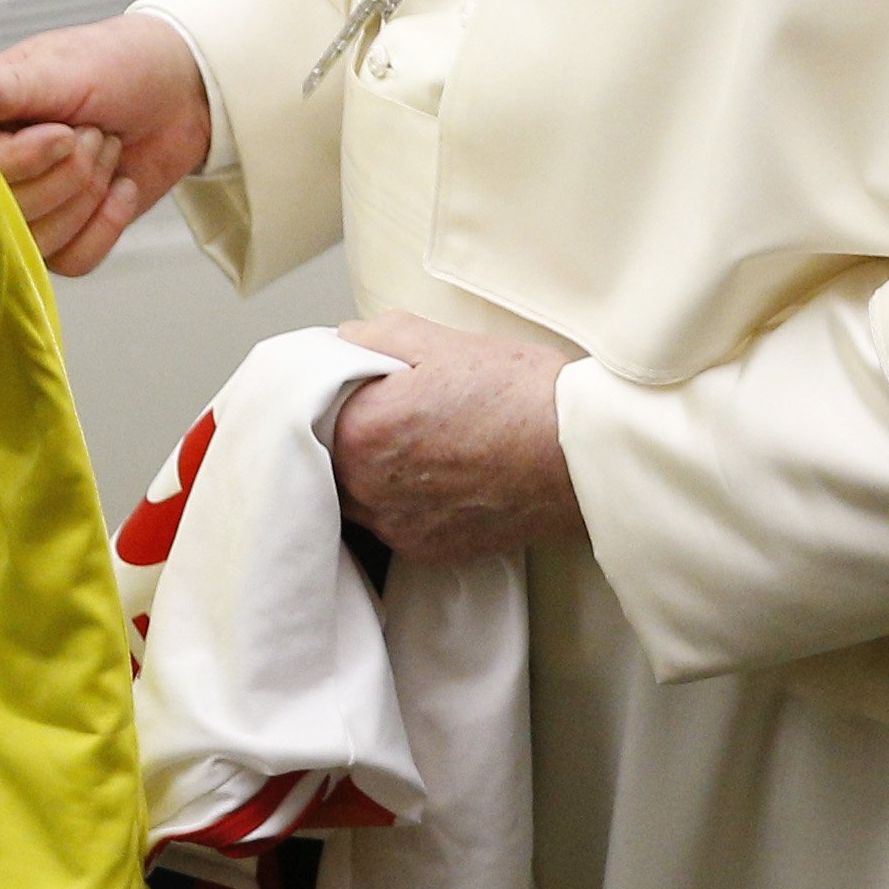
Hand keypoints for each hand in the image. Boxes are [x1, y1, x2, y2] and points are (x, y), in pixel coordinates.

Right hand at [0, 15, 213, 273]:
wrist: (176, 93)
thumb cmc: (113, 65)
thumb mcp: (61, 69)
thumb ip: (8, 87)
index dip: (25, 159)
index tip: (65, 131)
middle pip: (8, 214)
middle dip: (71, 173)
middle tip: (94, 130)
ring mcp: (23, 211)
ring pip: (39, 243)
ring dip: (90, 196)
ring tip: (106, 148)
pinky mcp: (60, 238)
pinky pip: (72, 261)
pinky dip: (106, 225)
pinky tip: (121, 186)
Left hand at [329, 313, 585, 562]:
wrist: (579, 454)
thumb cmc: (518, 394)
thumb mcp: (436, 339)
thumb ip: (371, 336)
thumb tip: (345, 341)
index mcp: (360, 431)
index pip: (309, 413)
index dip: (330, 396)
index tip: (351, 388)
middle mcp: (368, 488)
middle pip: (327, 459)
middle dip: (346, 436)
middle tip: (385, 414)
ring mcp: (397, 526)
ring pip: (354, 497)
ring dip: (369, 473)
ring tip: (413, 445)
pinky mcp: (428, 552)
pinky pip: (392, 524)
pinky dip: (402, 502)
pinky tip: (436, 475)